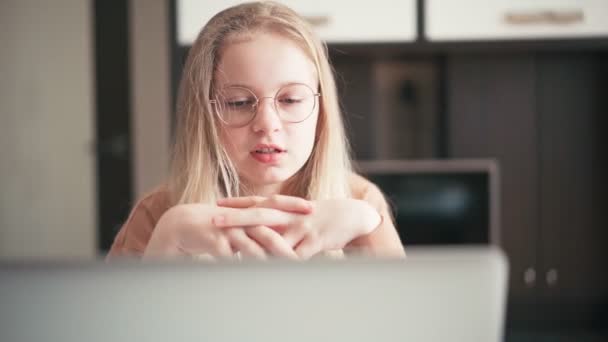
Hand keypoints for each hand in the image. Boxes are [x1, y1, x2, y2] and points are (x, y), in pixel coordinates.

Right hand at [143, 203, 297, 259]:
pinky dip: (241, 265)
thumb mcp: (239, 225)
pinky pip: (230, 255)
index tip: (312, 207)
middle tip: (304, 244)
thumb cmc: (216, 227)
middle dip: (287, 233)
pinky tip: (251, 275)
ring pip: (251, 242)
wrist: (181, 225)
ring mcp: (227, 228)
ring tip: (284, 266)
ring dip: (267, 256)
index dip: (293, 204)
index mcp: (247, 210)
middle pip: (266, 223)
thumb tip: (280, 236)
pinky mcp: (214, 240)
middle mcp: (239, 216)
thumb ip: (257, 229)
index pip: (274, 204)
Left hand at [215, 197, 380, 258]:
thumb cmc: (323, 216)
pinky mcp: (314, 242)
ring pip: (274, 237)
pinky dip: (282, 261)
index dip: (236, 203)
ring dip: (254, 242)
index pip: (257, 202)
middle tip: (214, 219)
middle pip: (259, 215)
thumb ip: (281, 218)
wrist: (353, 215)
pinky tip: (268, 268)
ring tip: (234, 246)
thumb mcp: (300, 213)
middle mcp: (291, 215)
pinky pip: (295, 255)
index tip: (216, 204)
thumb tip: (261, 223)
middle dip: (236, 217)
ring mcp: (302, 228)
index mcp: (287, 207)